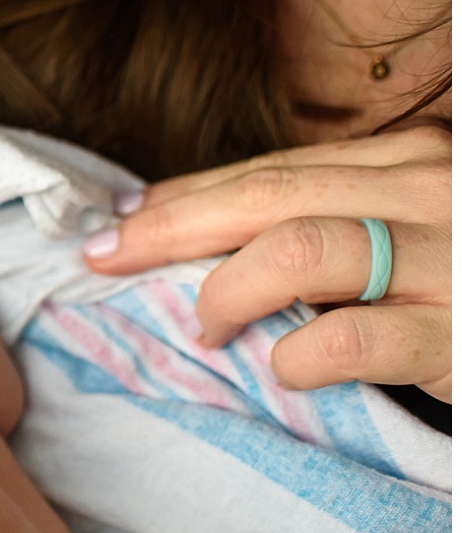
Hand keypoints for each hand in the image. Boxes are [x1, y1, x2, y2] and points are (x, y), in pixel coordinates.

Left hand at [83, 126, 449, 400]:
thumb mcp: (410, 239)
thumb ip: (329, 227)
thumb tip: (198, 242)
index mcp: (412, 163)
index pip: (273, 170)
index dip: (184, 197)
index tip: (117, 223)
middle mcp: (433, 192)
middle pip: (271, 195)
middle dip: (172, 228)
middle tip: (105, 259)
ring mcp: (453, 260)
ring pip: (300, 248)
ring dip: (226, 291)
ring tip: (205, 330)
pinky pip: (353, 338)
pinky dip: (298, 357)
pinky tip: (284, 369)